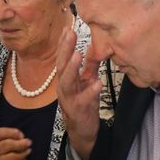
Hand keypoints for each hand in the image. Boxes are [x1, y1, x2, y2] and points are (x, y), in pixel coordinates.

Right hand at [55, 27, 102, 159]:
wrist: (82, 131)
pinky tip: (98, 82)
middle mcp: (64, 88)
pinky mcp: (78, 111)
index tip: (67, 28)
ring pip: (66, 82)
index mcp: (66, 79)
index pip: (63, 58)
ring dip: (72, 68)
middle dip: (64, 50)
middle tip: (70, 34)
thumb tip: (94, 48)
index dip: (64, 44)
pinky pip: (84, 100)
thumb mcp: (87, 82)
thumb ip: (90, 67)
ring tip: (78, 54)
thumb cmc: (83, 104)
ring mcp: (69, 100)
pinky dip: (90, 91)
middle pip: (61, 66)